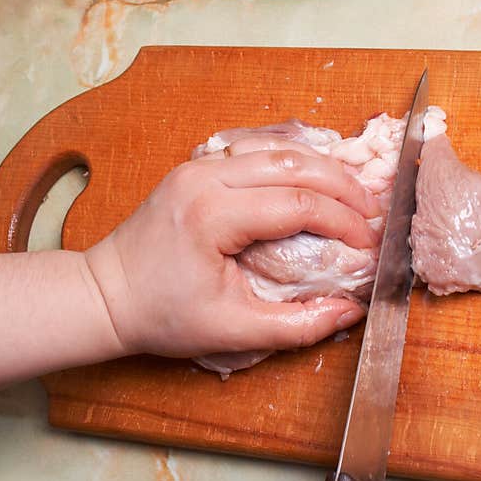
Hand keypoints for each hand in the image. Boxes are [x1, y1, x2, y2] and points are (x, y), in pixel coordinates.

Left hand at [84, 149, 381, 357]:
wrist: (106, 294)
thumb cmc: (163, 316)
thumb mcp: (232, 332)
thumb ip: (297, 325)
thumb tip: (349, 311)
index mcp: (211, 216)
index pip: (298, 205)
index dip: (343, 222)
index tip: (368, 245)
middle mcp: (205, 178)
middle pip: (293, 165)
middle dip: (343, 187)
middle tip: (374, 212)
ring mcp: (198, 165)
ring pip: (277, 149)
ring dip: (322, 167)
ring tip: (355, 191)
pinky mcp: (197, 166)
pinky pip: (255, 148)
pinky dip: (292, 158)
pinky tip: (316, 173)